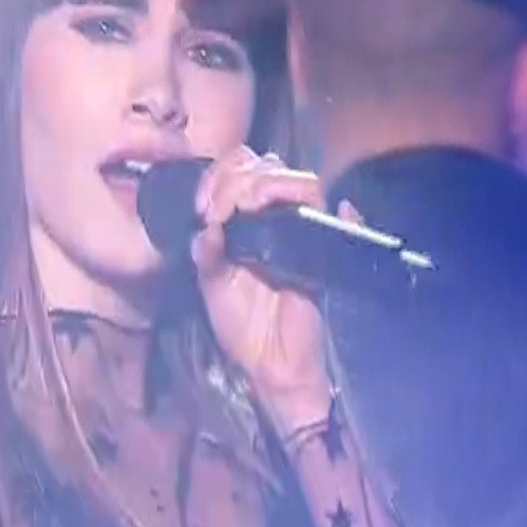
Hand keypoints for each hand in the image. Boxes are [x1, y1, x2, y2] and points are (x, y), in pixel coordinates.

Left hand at [189, 147, 357, 429]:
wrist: (270, 362)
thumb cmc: (243, 323)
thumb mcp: (212, 282)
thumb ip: (206, 250)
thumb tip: (207, 224)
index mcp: (247, 220)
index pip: (239, 170)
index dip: (216, 177)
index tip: (200, 207)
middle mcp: (277, 216)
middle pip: (264, 164)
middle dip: (232, 178)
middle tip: (214, 209)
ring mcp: (304, 227)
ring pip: (293, 178)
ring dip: (259, 183)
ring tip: (237, 208)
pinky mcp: (325, 244)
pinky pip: (327, 206)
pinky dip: (304, 196)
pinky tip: (272, 207)